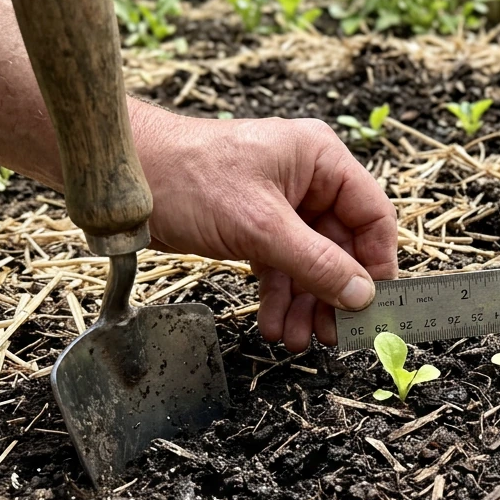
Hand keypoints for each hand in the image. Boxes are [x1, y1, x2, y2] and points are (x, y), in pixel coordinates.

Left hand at [131, 100, 397, 351]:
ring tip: (297, 340)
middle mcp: (308, 179)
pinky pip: (281, 265)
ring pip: (311, 261)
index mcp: (321, 160)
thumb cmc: (187, 178)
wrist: (122, 180)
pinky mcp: (255, 224)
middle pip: (341, 245)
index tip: (374, 304)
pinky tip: (274, 325)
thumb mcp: (260, 227)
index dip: (377, 262)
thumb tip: (362, 296)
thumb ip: (317, 263)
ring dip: (306, 303)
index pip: (372, 215)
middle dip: (333, 293)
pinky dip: (279, 296)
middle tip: (334, 334)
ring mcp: (281, 203)